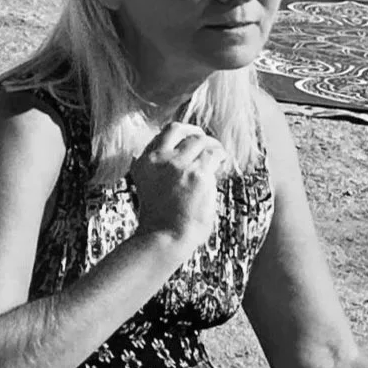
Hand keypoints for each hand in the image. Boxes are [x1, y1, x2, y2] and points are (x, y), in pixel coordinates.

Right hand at [127, 120, 225, 253]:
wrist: (165, 237)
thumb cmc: (160, 219)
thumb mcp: (148, 187)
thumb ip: (156, 171)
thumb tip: (176, 159)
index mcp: (143, 162)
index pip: (163, 135)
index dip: (180, 133)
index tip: (190, 139)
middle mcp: (159, 159)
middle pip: (180, 129)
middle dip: (195, 132)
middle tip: (206, 141)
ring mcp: (178, 165)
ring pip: (200, 141)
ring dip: (212, 145)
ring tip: (218, 155)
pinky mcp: (198, 175)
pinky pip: (214, 155)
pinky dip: (221, 156)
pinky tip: (223, 162)